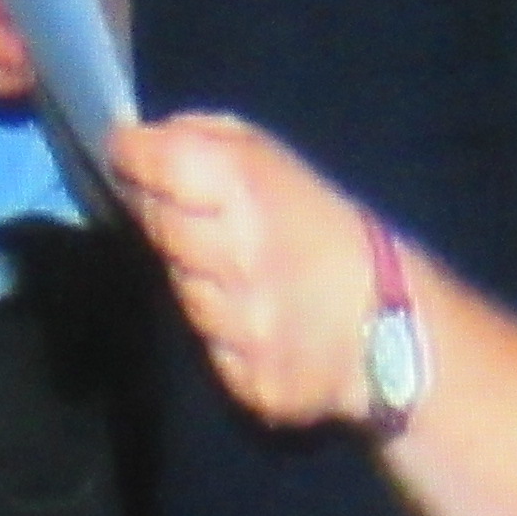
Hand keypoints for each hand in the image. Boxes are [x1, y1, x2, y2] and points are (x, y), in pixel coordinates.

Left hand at [104, 113, 372, 430]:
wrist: (391, 323)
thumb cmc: (328, 228)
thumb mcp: (280, 161)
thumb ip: (209, 139)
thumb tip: (140, 138)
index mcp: (248, 188)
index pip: (158, 162)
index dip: (133, 154)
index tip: (125, 153)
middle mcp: (236, 255)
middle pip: (156, 224)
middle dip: (161, 212)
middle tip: (189, 212)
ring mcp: (239, 322)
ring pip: (179, 289)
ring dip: (194, 275)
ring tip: (235, 269)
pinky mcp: (245, 376)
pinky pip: (207, 345)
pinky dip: (221, 330)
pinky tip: (253, 316)